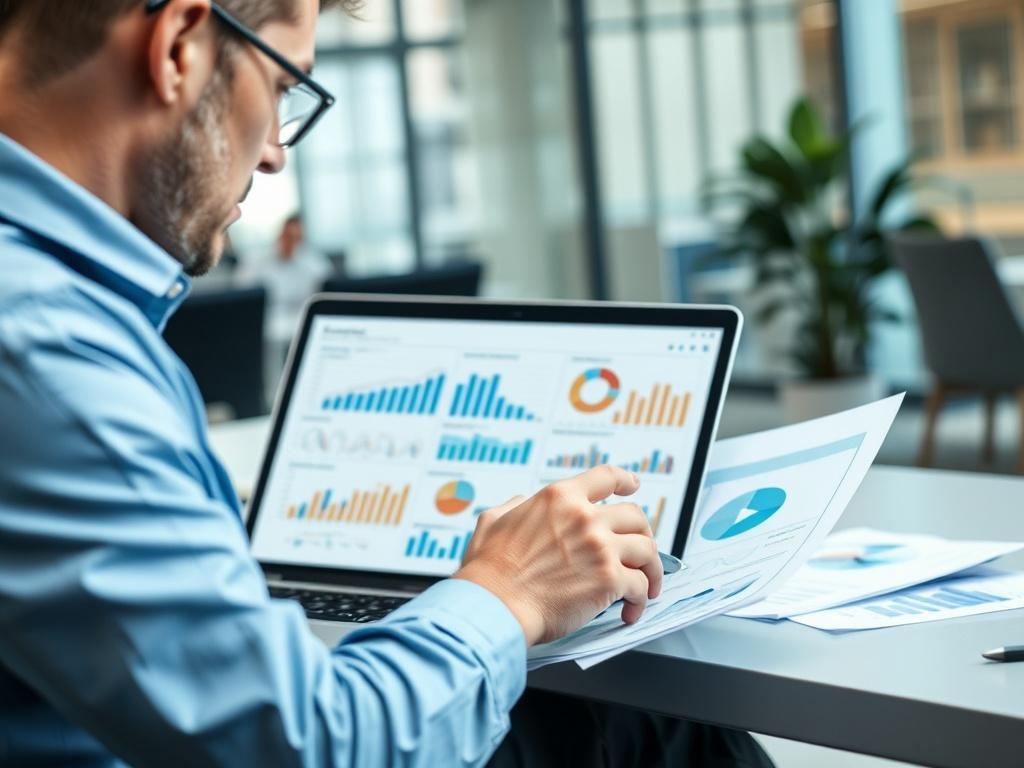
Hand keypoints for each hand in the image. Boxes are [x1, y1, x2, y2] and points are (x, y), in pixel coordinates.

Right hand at [454, 466, 661, 645]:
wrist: (494, 606)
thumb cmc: (489, 571)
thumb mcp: (493, 520)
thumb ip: (514, 506)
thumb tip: (523, 501)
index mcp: (559, 497)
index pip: (605, 477)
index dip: (625, 479)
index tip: (634, 485)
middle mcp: (584, 516)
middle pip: (635, 515)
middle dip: (643, 534)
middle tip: (641, 552)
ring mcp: (600, 547)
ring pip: (647, 549)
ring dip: (650, 569)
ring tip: (645, 587)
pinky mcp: (609, 579)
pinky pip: (640, 585)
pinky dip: (640, 600)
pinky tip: (630, 611)